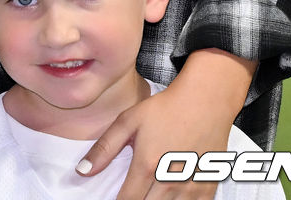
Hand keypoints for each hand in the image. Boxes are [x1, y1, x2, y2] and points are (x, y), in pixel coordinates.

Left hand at [77, 52, 253, 199]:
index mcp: (147, 167)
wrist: (204, 102)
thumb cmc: (164, 109)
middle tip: (134, 190)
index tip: (115, 198)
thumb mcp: (128, 121)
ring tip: (149, 190)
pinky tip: (169, 194)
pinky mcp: (208, 191)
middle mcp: (169, 183)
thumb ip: (104, 148)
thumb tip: (82, 171)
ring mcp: (191, 190)